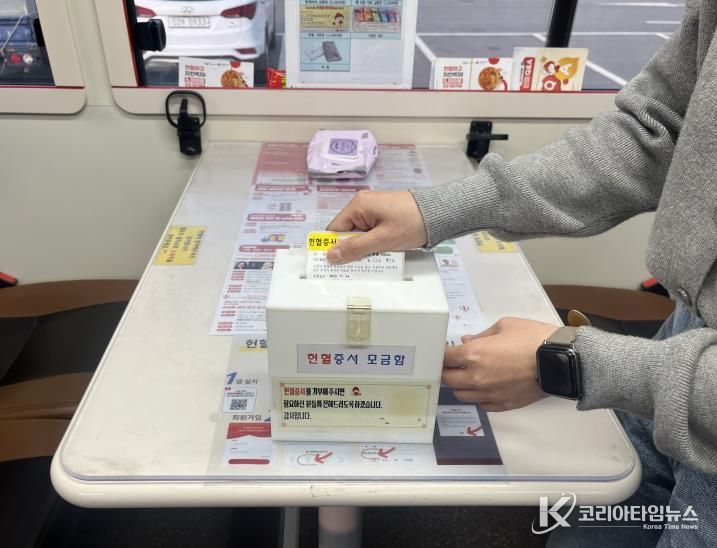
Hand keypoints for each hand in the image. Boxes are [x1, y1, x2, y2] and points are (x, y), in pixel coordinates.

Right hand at [325, 190, 426, 263]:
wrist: (439, 213)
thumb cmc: (411, 224)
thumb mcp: (382, 239)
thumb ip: (356, 248)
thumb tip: (330, 255)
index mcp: (358, 205)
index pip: (335, 229)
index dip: (334, 247)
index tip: (335, 265)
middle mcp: (363, 204)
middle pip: (347, 232)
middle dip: (351, 249)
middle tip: (357, 266)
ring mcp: (374, 209)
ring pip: (360, 234)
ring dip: (364, 247)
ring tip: (373, 259)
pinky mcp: (384, 214)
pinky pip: (371, 232)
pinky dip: (374, 243)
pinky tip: (382, 252)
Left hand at [443, 317, 558, 411]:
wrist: (560, 361)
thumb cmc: (532, 338)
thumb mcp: (504, 326)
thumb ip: (481, 335)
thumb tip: (466, 341)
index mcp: (473, 354)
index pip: (444, 358)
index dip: (441, 354)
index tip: (444, 351)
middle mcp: (476, 377)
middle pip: (447, 380)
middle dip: (447, 371)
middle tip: (454, 364)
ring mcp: (489, 394)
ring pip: (461, 395)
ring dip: (461, 385)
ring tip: (470, 376)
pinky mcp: (502, 405)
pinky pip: (481, 405)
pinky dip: (479, 396)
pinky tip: (487, 387)